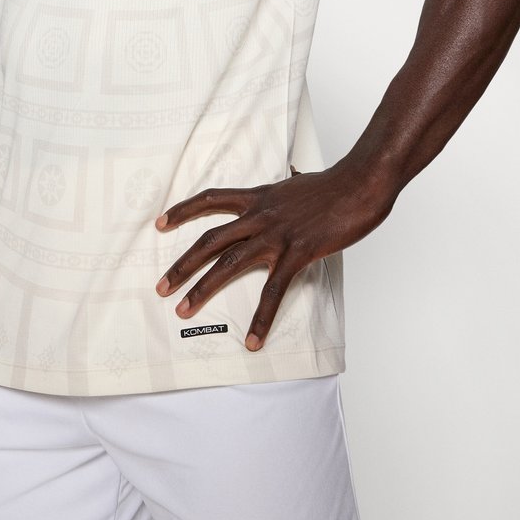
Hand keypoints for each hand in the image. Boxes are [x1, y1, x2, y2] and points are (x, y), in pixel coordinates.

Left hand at [155, 161, 393, 349]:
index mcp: (259, 197)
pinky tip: (252, 340)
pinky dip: (261, 319)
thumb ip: (288, 188)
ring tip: (183, 310)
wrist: (359, 183)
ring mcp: (276, 234)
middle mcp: (259, 215)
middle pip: (209, 240)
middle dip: (182, 265)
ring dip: (202, 289)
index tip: (160, 223)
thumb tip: (292, 178)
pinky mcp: (297, 253)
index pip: (211, 199)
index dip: (183, 211)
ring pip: (228, 263)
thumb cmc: (336, 185)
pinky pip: (273, 291)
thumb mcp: (299, 184)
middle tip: (161, 286)